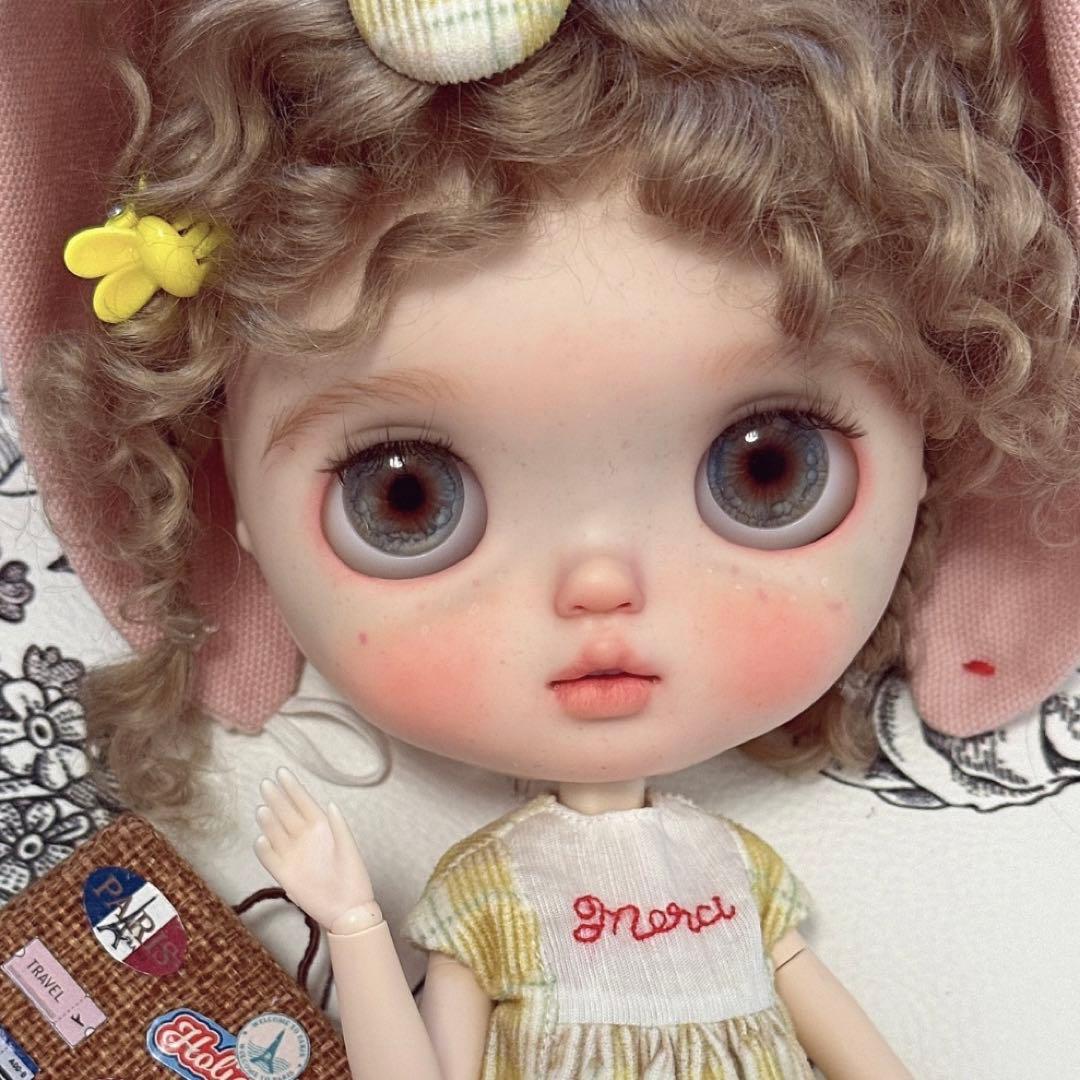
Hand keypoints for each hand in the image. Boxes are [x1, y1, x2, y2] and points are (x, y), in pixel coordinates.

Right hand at [253, 767, 373, 929]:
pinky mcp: (285, 874)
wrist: (348, 909)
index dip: (293, 788)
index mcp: (322, 828)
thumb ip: (339, 826)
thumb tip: (330, 803)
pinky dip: (265, 849)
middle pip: (287, 813)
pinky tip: (261, 839)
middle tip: (265, 783)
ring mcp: (293, 854)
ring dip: (269, 821)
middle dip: (277, 798)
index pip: (304, 802)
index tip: (281, 772)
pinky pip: (270, 859)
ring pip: (276, 832)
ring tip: (262, 808)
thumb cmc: (354, 876)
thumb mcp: (349, 848)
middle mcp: (305, 838)